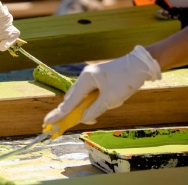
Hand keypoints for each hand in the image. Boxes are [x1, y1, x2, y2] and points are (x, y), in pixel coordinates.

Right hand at [43, 45, 160, 125]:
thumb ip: (94, 110)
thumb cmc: (125, 80)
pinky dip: (90, 101)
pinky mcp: (97, 77)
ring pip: (80, 95)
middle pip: (72, 97)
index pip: (69, 101)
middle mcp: (84, 76)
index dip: (59, 113)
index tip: (47, 122)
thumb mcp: (110, 99)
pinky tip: (98, 106)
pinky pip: (89, 92)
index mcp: (85, 79)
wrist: (140, 65)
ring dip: (83, 106)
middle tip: (67, 124)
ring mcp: (90, 75)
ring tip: (90, 116)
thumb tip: (82, 118)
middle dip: (71, 111)